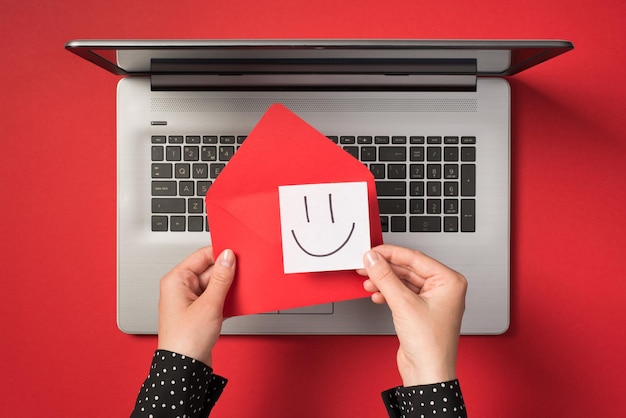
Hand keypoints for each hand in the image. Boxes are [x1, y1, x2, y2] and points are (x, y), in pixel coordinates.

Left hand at [157, 246, 235, 366]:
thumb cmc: (185, 341)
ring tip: (242, 289)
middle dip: (227, 272)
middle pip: (210, 270)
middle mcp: (181, 288)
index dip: (220, 253)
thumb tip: (227, 257)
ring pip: (215, 284)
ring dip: (229, 286)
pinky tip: (238, 302)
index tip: (238, 253)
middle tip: (245, 272)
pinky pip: (216, 297)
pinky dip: (227, 298)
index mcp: (176, 280)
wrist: (184, 369)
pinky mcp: (199, 312)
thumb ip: (221, 278)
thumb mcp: (209, 304)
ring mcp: (191, 300)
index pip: (201, 255)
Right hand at [358, 245, 466, 385]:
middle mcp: (443, 288)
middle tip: (365, 265)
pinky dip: (387, 293)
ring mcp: (431, 300)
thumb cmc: (430, 345)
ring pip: (402, 281)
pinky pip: (401, 293)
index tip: (372, 252)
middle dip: (385, 268)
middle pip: (408, 269)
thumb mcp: (403, 304)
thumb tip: (373, 259)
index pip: (415, 258)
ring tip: (367, 280)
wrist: (427, 375)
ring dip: (384, 281)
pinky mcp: (420, 310)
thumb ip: (385, 277)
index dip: (391, 253)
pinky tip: (376, 294)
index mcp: (449, 281)